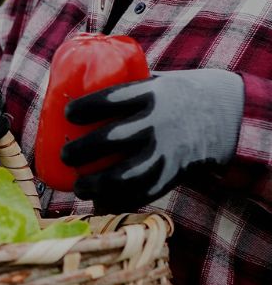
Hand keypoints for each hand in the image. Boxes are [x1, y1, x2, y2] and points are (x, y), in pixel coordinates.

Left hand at [60, 68, 243, 211]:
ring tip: (79, 187)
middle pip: (112, 138)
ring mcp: (167, 151)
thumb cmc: (170, 96)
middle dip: (82, 150)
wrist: (220, 115)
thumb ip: (120, 87)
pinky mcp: (173, 174)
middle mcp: (159, 122)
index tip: (67, 113)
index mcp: (150, 94)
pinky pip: (144, 193)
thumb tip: (68, 89)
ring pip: (127, 174)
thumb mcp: (152, 82)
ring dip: (97, 184)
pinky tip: (101, 202)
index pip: (112, 98)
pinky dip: (119, 201)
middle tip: (64, 155)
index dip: (85, 107)